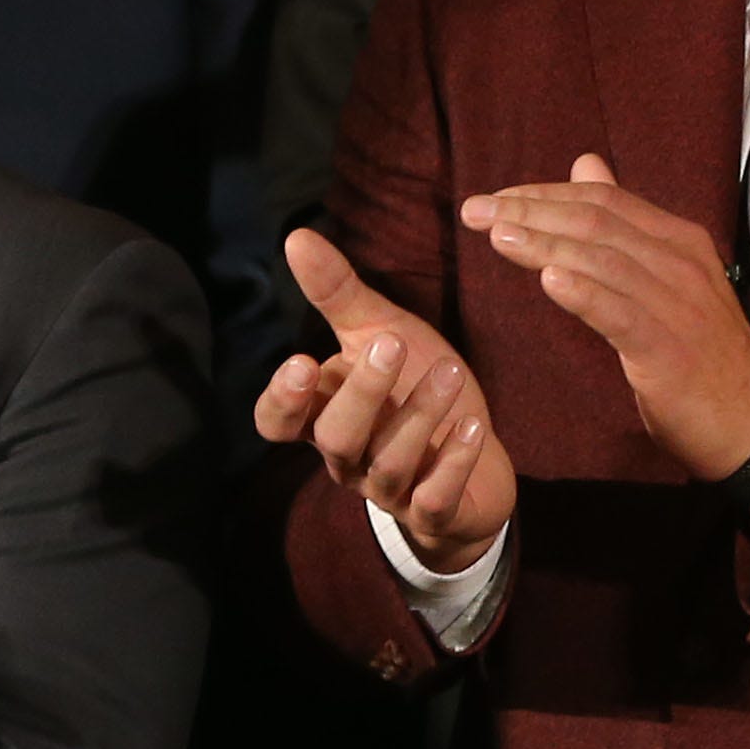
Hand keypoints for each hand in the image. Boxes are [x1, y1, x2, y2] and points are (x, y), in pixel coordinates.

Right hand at [257, 230, 513, 572]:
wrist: (473, 452)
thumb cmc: (412, 388)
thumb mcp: (379, 333)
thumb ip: (337, 294)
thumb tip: (296, 236)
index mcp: (322, 415)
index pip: (276, 422)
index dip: (281, 400)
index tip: (301, 362)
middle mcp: (347, 458)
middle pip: (335, 437)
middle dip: (361, 393)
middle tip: (389, 344)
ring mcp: (389, 490)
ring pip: (388, 465)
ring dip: (419, 417)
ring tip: (449, 372)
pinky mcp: (434, 512)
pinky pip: (434, 499)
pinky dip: (453, 464)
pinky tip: (473, 427)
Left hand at [458, 154, 749, 495]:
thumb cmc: (699, 349)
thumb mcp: (663, 276)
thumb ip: (623, 224)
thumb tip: (585, 165)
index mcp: (678, 240)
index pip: (603, 201)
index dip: (544, 194)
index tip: (494, 199)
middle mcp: (681, 262)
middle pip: (597, 222)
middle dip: (531, 212)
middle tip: (475, 212)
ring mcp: (679, 304)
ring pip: (603, 261)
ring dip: (546, 245)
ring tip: (498, 237)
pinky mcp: (670, 348)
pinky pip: (621, 313)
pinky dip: (585, 293)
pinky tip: (549, 281)